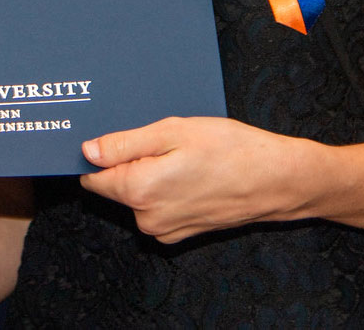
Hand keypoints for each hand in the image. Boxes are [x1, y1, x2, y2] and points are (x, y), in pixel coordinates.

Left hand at [81, 116, 318, 242]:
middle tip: (157, 137)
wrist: (275, 180)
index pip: (92, 177)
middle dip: (126, 160)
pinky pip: (157, 205)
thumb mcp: (171, 132)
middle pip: (115, 185)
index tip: (111, 135)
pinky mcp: (181, 232)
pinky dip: (164, 187)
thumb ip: (124, 144)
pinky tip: (188, 169)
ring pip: (136, 195)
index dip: (97, 153)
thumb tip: (88, 152)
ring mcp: (165, 229)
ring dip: (147, 172)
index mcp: (139, 191)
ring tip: (178, 152)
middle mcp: (147, 218)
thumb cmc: (227, 148)